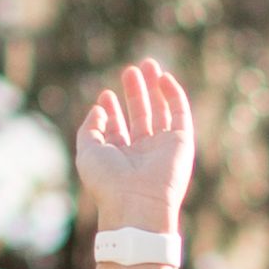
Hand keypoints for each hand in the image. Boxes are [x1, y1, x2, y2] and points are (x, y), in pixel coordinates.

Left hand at [71, 58, 195, 240]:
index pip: (118, 128)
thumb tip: (98, 109)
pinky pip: (180, 114)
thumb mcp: (87, 151)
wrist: (137, 202)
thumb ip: (89, 128)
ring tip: (147, 65)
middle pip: (141, 116)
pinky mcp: (181, 142)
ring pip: (161, 111)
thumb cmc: (108, 182)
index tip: (106, 95)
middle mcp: (143, 152)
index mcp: (120, 157)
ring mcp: (163, 146)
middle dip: (136, 93)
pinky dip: (174, 95)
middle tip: (131, 70)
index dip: (112, 110)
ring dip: (154, 88)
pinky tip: (164, 79)